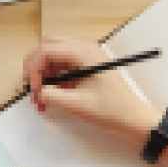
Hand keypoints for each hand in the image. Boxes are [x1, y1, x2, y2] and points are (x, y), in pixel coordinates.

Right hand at [23, 38, 158, 140]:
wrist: (135, 119)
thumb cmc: (112, 110)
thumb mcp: (77, 104)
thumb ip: (51, 95)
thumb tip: (37, 92)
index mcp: (82, 52)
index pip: (45, 50)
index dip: (33, 69)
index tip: (34, 90)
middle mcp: (83, 48)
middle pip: (47, 47)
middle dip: (35, 67)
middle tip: (33, 89)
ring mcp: (85, 56)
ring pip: (54, 56)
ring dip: (44, 74)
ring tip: (42, 97)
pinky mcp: (86, 66)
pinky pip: (63, 65)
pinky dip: (54, 78)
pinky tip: (53, 95)